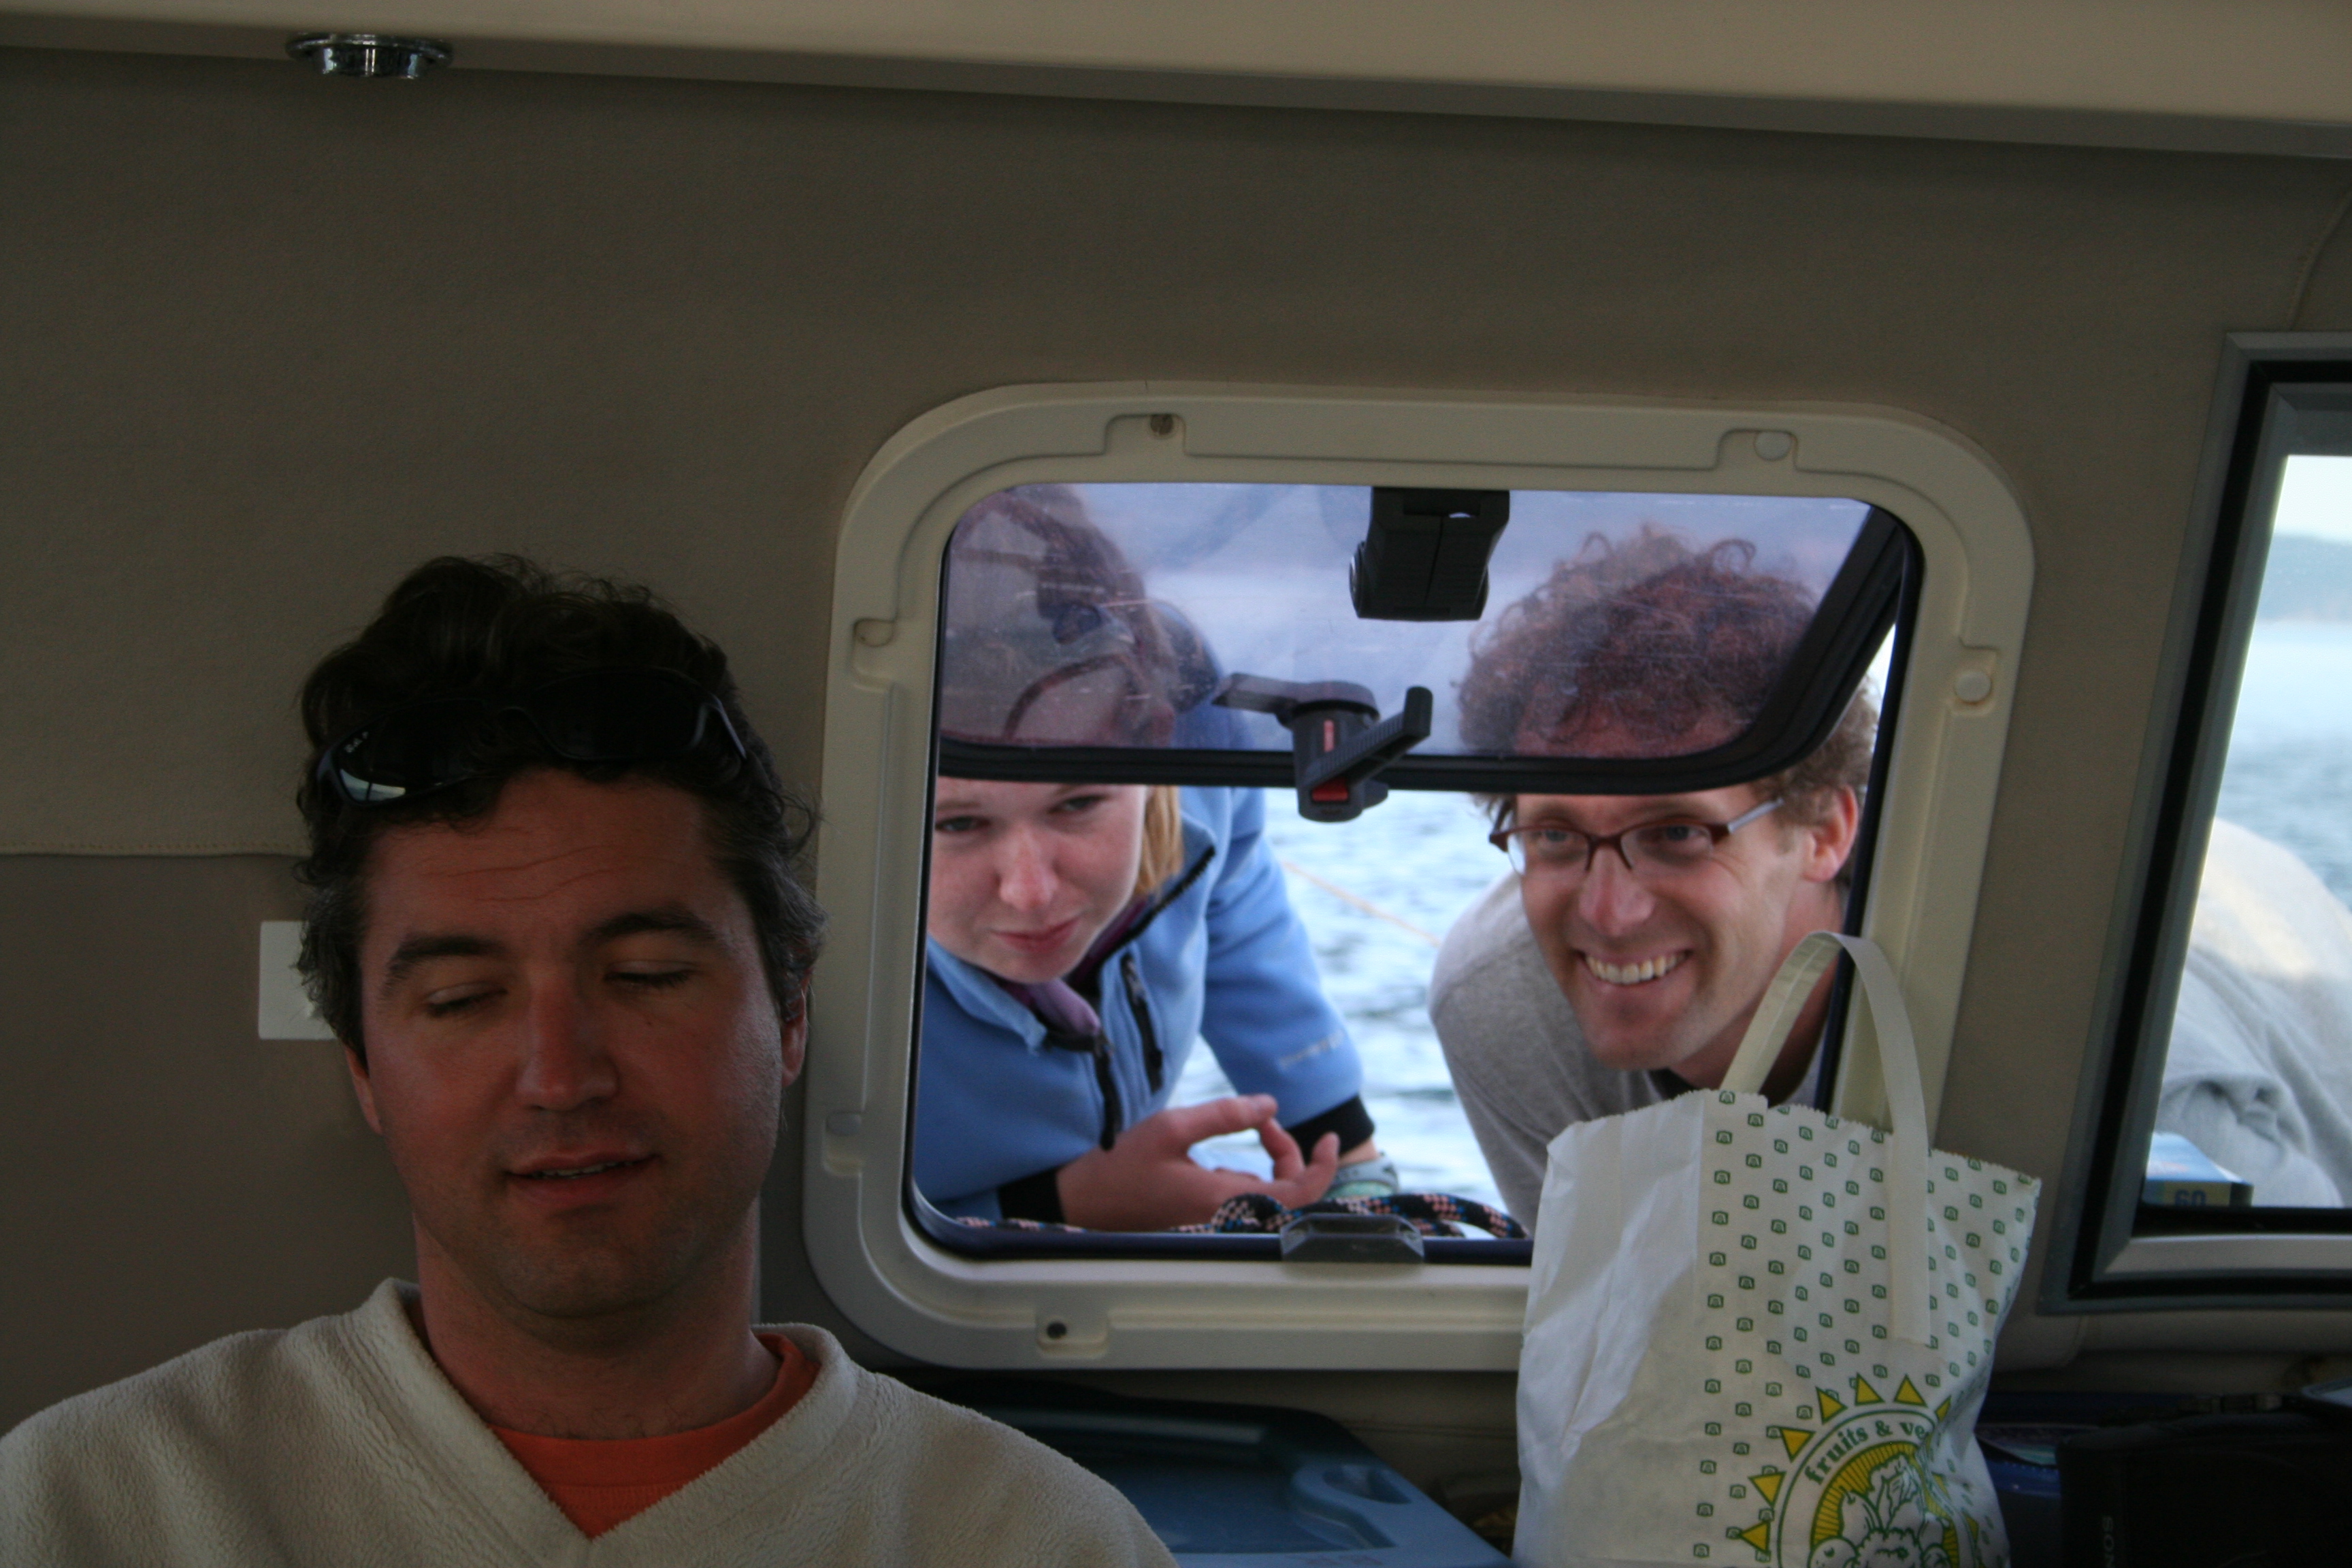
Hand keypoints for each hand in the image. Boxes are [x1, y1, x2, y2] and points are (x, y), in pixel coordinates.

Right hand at [1055, 1095, 1341, 1230]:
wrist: (1082, 1201)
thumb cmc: (1120, 1166)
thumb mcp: (1172, 1127)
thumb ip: (1224, 1115)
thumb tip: (1270, 1104)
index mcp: (1226, 1201)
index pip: (1300, 1195)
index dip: (1323, 1166)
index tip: (1328, 1136)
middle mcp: (1226, 1218)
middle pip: (1288, 1194)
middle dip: (1289, 1153)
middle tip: (1264, 1120)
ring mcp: (1215, 1222)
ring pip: (1265, 1195)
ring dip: (1268, 1162)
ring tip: (1251, 1125)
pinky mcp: (1203, 1219)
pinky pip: (1243, 1199)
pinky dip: (1245, 1174)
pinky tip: (1220, 1154)